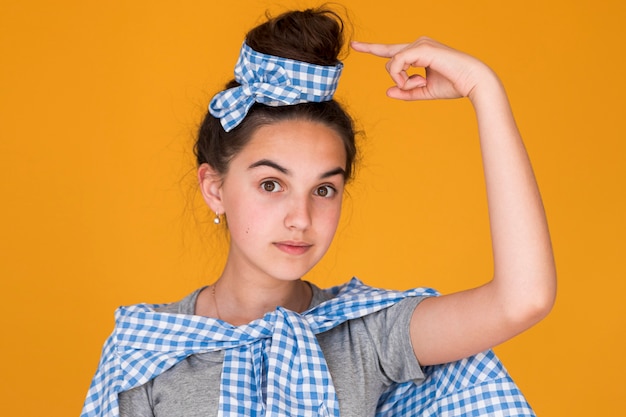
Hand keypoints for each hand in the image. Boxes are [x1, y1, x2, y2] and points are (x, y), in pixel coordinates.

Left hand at [351, 37, 495, 101]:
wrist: (473, 82)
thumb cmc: (453, 85)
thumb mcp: (423, 92)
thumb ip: (405, 92)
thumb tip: (388, 91)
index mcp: (419, 52)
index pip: (391, 50)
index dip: (372, 48)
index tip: (355, 45)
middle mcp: (418, 45)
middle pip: (389, 60)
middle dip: (398, 78)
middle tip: (419, 84)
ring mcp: (419, 44)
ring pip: (392, 63)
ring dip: (402, 80)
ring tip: (420, 84)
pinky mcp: (420, 48)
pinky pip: (397, 63)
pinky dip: (403, 76)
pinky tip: (419, 81)